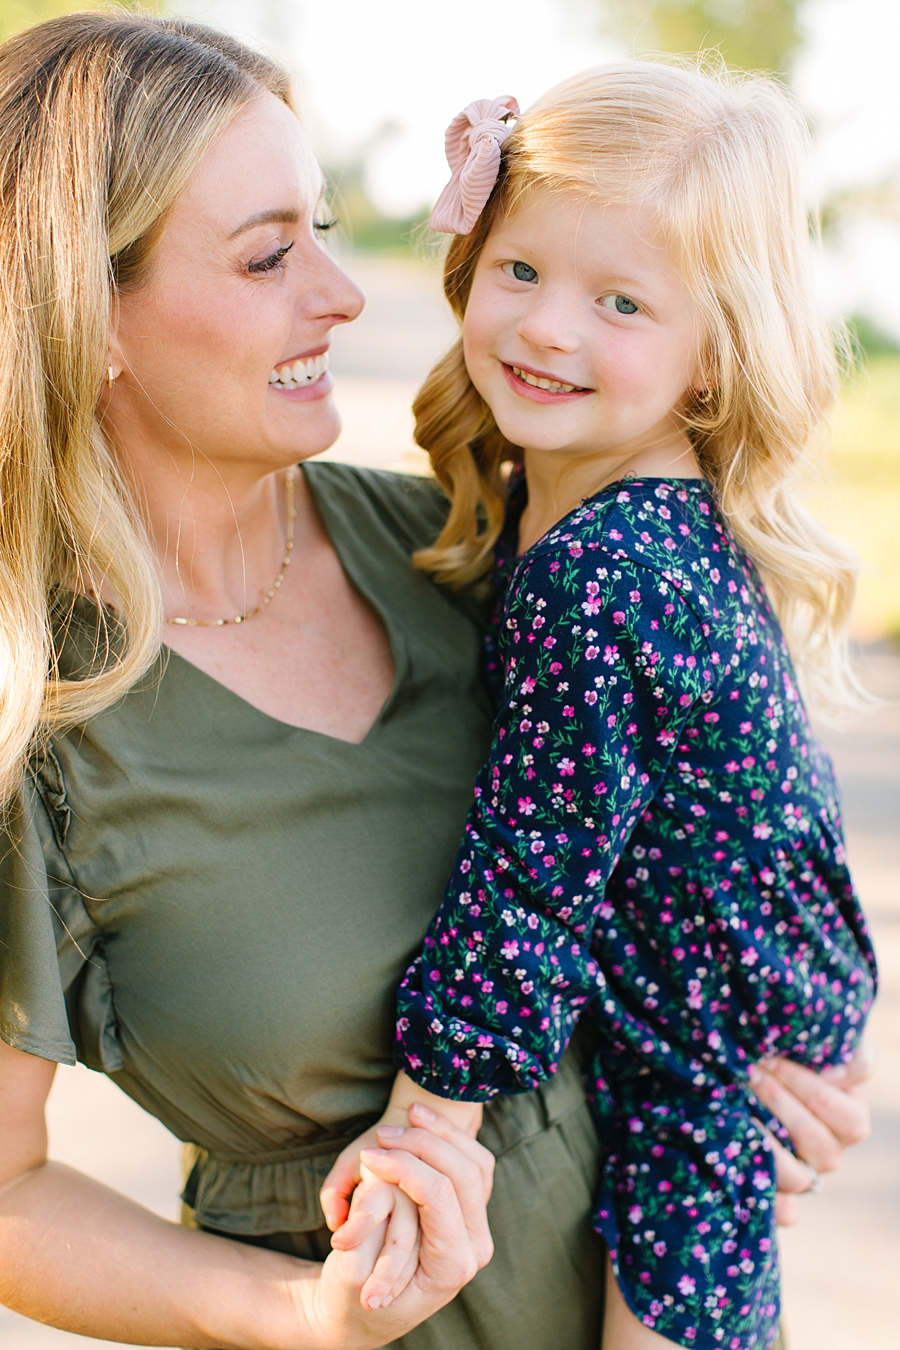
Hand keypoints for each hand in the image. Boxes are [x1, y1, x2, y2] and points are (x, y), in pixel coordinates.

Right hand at [329, 1102, 494, 1311]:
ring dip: (440, 1133)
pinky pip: (471, 1159)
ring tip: (406, 1116)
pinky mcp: (469, 1210)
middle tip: (381, 1134)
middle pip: (463, 1172)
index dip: (404, 1166)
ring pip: (472, 1161)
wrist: (361, 1316)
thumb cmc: (349, 1298)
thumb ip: (365, 1227)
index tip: (369, 1154)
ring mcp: (476, 1226)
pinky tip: (421, 1119)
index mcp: (451, 1266)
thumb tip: (377, 1174)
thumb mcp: (350, 1273)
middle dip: (422, 1143)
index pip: (439, 1195)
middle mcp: (473, 1246)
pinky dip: (449, 1135)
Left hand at [750, 1040, 872, 1224]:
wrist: (747, 1072)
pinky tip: (752, 1176)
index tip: (770, 1057)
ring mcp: (806, 1176)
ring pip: (798, 1176)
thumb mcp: (826, 1046)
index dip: (806, 1087)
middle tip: (747, 1072)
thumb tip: (838, 1073)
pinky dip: (773, 1203)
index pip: (847, 1118)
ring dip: (766, 1143)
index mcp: (851, 1119)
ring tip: (735, 1104)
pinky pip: (784, 1212)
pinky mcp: (779, 1195)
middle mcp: (831, 1152)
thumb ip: (852, 1053)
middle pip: (816, 1141)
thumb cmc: (791, 1053)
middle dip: (777, 1102)